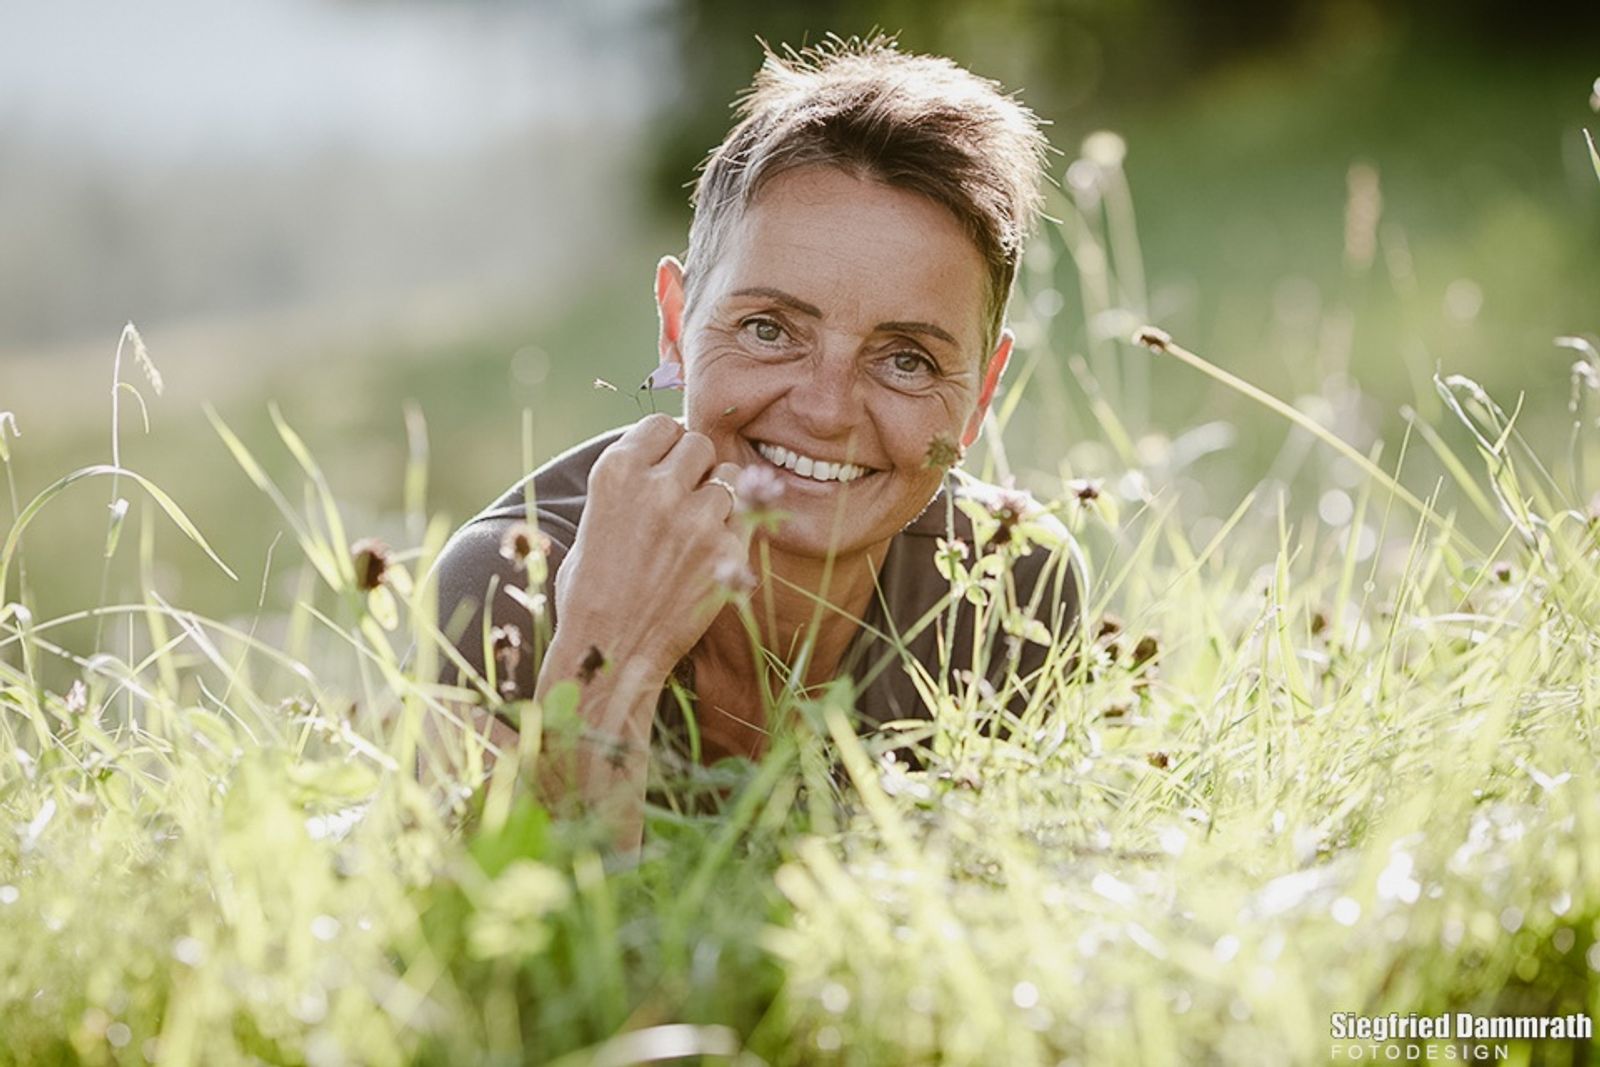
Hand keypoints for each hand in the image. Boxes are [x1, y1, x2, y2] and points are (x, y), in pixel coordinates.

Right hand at [551, 413, 744, 679]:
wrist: (612, 652)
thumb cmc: (592, 591)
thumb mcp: (594, 519)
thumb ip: (629, 482)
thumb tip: (661, 455)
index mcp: (616, 472)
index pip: (662, 424)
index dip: (667, 445)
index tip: (666, 465)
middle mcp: (657, 487)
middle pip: (699, 444)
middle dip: (696, 466)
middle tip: (686, 495)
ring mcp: (696, 518)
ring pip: (730, 477)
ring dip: (719, 496)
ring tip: (697, 527)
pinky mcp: (726, 550)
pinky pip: (744, 518)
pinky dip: (732, 530)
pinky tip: (709, 552)